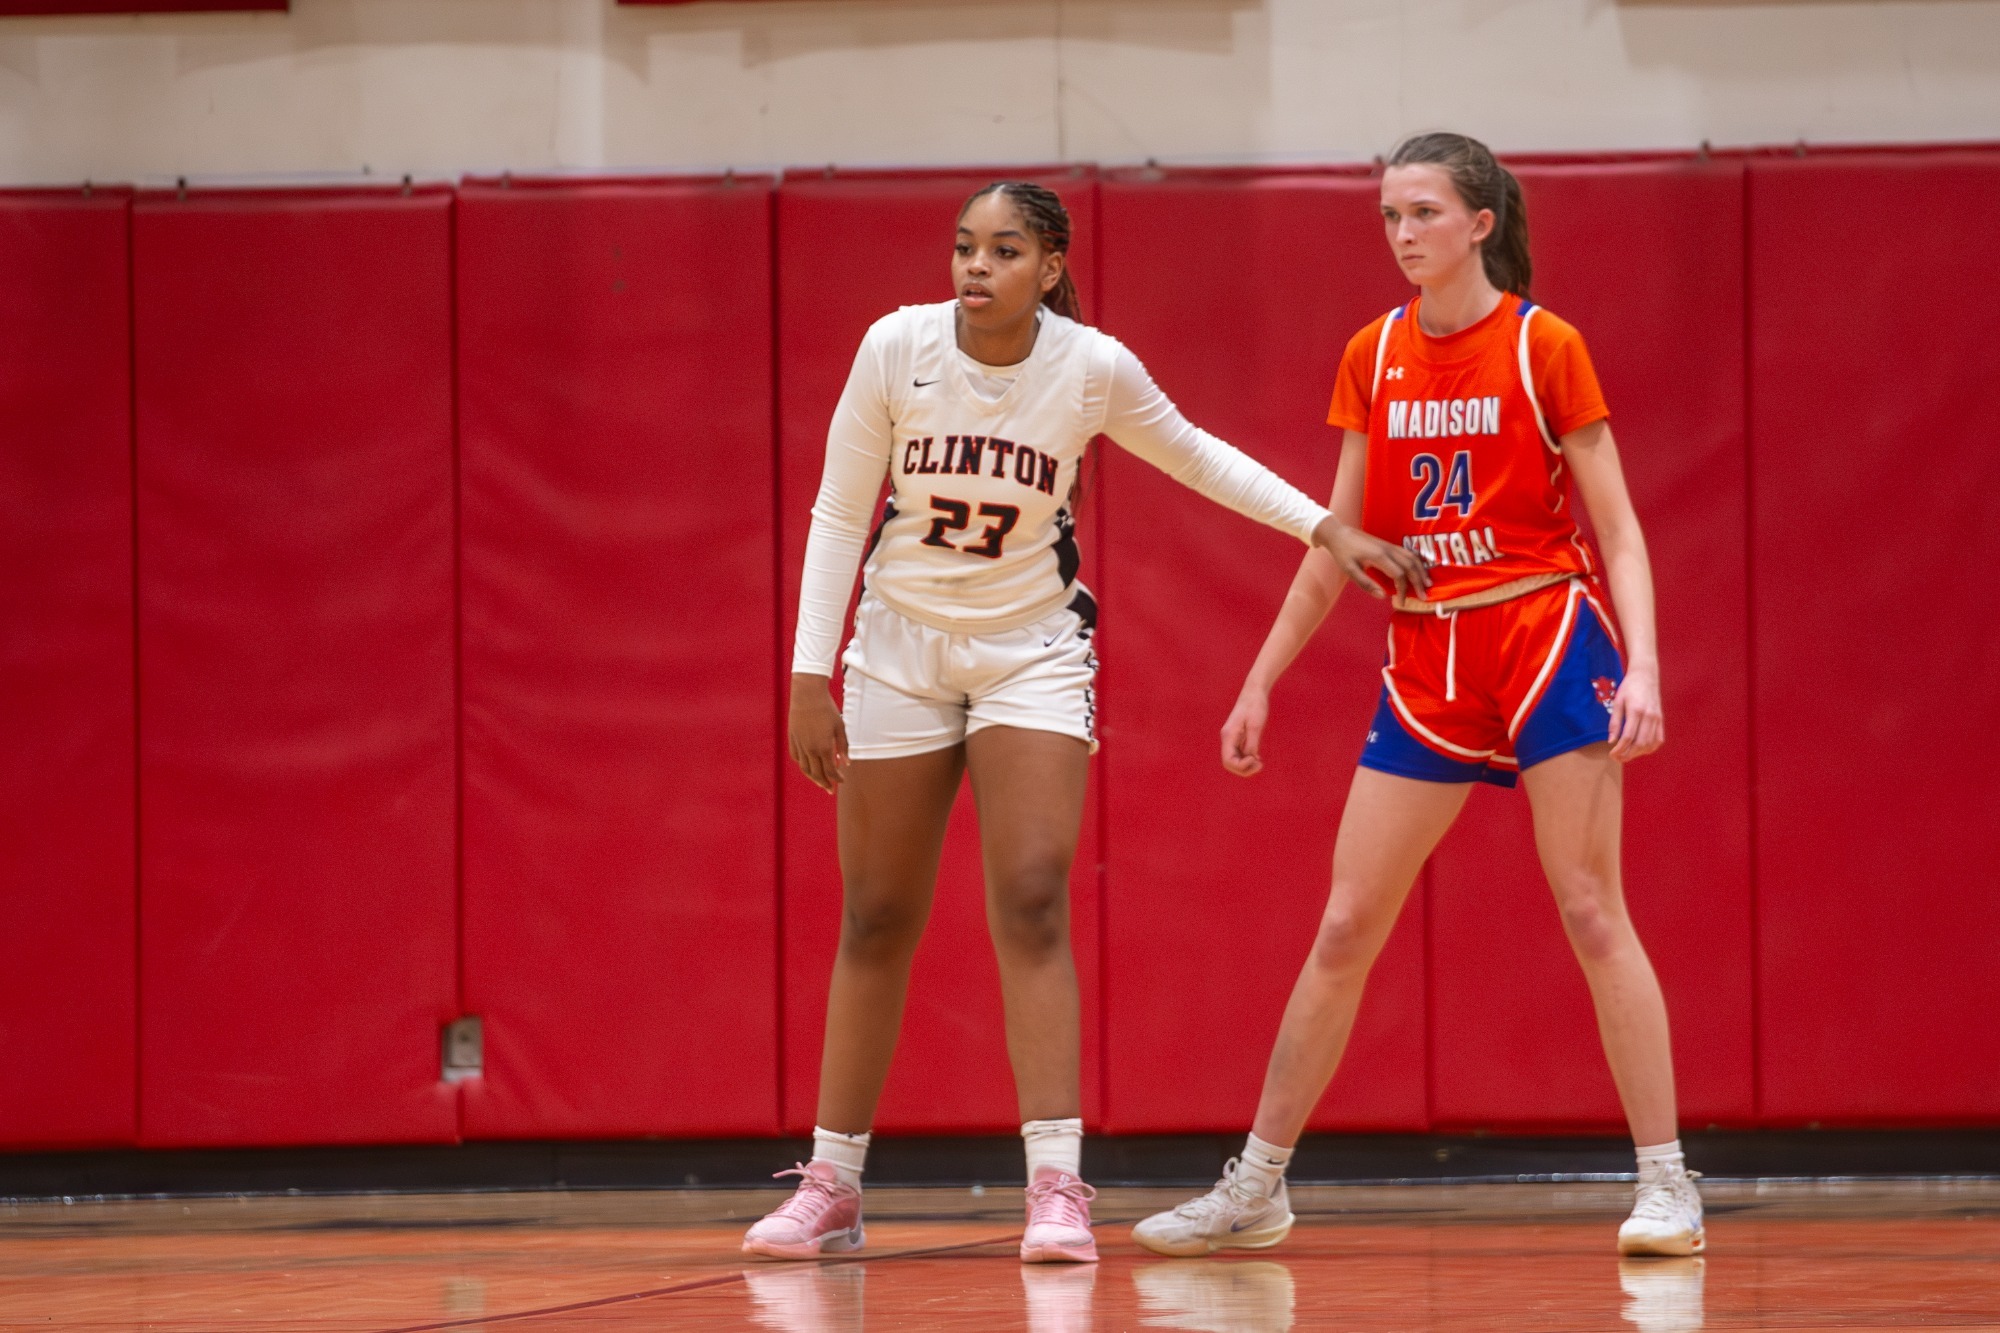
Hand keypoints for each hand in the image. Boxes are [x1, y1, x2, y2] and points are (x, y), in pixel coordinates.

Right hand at [789, 673, 848, 791]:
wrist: (807, 695)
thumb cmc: (827, 709)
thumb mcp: (840, 727)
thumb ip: (843, 746)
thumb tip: (846, 763)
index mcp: (824, 747)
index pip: (831, 771)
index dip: (837, 779)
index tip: (842, 781)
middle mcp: (810, 749)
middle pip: (817, 774)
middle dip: (825, 783)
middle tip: (830, 790)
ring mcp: (800, 745)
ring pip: (805, 769)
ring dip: (813, 778)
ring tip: (820, 782)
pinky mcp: (792, 739)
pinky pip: (797, 758)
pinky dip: (803, 765)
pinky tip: (808, 766)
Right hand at [1220, 687, 1269, 776]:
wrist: (1254, 692)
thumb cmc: (1255, 706)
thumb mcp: (1255, 725)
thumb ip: (1252, 743)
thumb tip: (1250, 758)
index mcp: (1228, 735)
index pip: (1228, 760)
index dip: (1241, 766)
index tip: (1255, 758)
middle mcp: (1228, 738)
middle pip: (1230, 763)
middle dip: (1244, 769)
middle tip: (1260, 765)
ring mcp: (1232, 738)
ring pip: (1235, 760)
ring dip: (1246, 765)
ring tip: (1260, 763)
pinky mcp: (1238, 737)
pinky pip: (1239, 753)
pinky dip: (1248, 759)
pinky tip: (1258, 758)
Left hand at [1310, 516, 1430, 600]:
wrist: (1339, 534)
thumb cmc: (1343, 553)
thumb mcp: (1350, 571)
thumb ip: (1366, 584)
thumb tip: (1383, 597)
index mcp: (1379, 557)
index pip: (1399, 575)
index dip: (1403, 590)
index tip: (1402, 602)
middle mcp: (1388, 550)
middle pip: (1410, 566)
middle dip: (1419, 582)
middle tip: (1424, 596)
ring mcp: (1390, 546)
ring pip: (1412, 557)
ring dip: (1422, 571)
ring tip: (1428, 584)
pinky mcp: (1389, 545)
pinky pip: (1408, 553)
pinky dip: (1417, 562)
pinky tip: (1421, 569)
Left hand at [1608, 664, 1664, 761]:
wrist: (1646, 676)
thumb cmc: (1629, 687)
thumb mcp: (1617, 701)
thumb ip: (1615, 722)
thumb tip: (1611, 741)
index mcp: (1636, 710)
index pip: (1628, 736)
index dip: (1620, 749)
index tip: (1611, 754)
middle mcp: (1649, 716)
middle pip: (1640, 743)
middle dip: (1628, 754)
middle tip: (1617, 758)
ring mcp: (1657, 719)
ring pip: (1650, 744)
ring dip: (1638, 753)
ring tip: (1626, 755)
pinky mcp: (1661, 720)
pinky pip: (1658, 739)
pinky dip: (1649, 748)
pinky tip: (1640, 750)